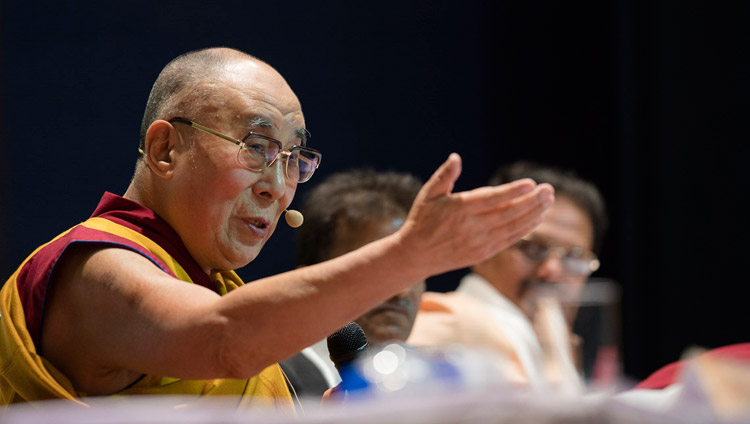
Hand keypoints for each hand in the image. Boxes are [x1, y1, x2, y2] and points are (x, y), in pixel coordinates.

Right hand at [398, 153, 553, 276]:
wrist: (416, 255)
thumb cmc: (422, 219)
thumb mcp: (428, 194)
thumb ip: (444, 176)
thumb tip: (455, 158)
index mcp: (459, 209)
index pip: (492, 198)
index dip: (513, 191)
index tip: (531, 183)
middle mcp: (472, 227)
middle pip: (509, 213)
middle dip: (532, 201)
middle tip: (549, 190)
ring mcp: (479, 243)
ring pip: (512, 227)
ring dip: (533, 214)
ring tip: (549, 201)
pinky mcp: (482, 254)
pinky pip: (508, 240)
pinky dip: (524, 230)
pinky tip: (536, 219)